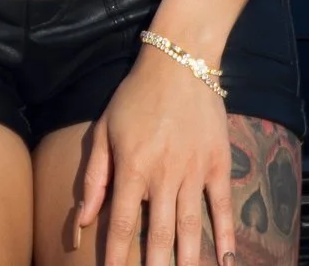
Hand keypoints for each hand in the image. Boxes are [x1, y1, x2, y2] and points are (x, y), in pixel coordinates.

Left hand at [76, 49, 235, 265]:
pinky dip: (225, 235)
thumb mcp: (104, 130)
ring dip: (187, 259)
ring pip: (190, 227)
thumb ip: (94, 177)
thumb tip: (83, 219)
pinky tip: (225, 260)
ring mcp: (194, 170)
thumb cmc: (135, 96)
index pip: (123, 223)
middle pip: (159, 234)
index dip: (118, 255)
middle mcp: (164, 174)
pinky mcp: (218, 163)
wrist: (180, 62)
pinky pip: (222, 206)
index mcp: (133, 167)